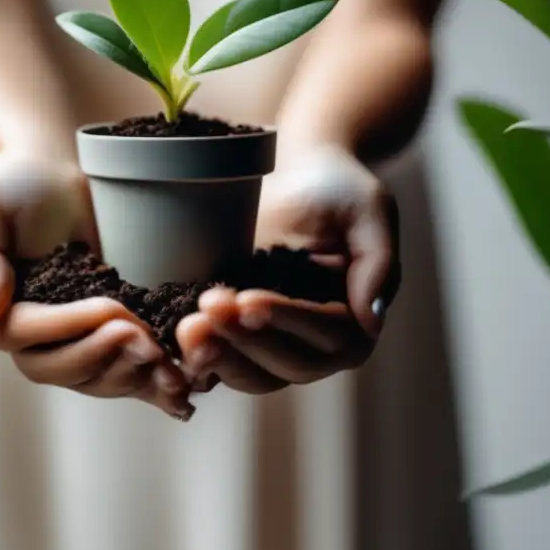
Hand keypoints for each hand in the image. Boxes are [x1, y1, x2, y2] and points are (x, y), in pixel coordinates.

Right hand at [0, 153, 192, 419]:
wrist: (56, 173)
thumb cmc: (14, 184)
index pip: (25, 334)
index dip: (69, 328)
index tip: (112, 310)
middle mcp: (35, 338)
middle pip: (62, 369)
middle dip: (106, 357)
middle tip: (147, 340)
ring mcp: (76, 342)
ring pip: (98, 379)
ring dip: (134, 377)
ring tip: (171, 369)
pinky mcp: (112, 338)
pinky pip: (129, 371)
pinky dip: (154, 385)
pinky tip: (185, 390)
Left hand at [176, 146, 398, 393]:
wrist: (294, 176)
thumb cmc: (337, 187)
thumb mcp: (369, 209)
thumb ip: (378, 261)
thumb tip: (374, 318)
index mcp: (356, 323)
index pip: (326, 336)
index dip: (287, 321)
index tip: (248, 300)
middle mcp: (316, 347)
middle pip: (285, 365)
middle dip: (244, 341)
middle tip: (208, 307)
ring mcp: (272, 346)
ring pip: (248, 374)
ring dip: (216, 355)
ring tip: (186, 327)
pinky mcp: (235, 337)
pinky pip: (217, 362)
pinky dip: (195, 358)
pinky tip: (170, 338)